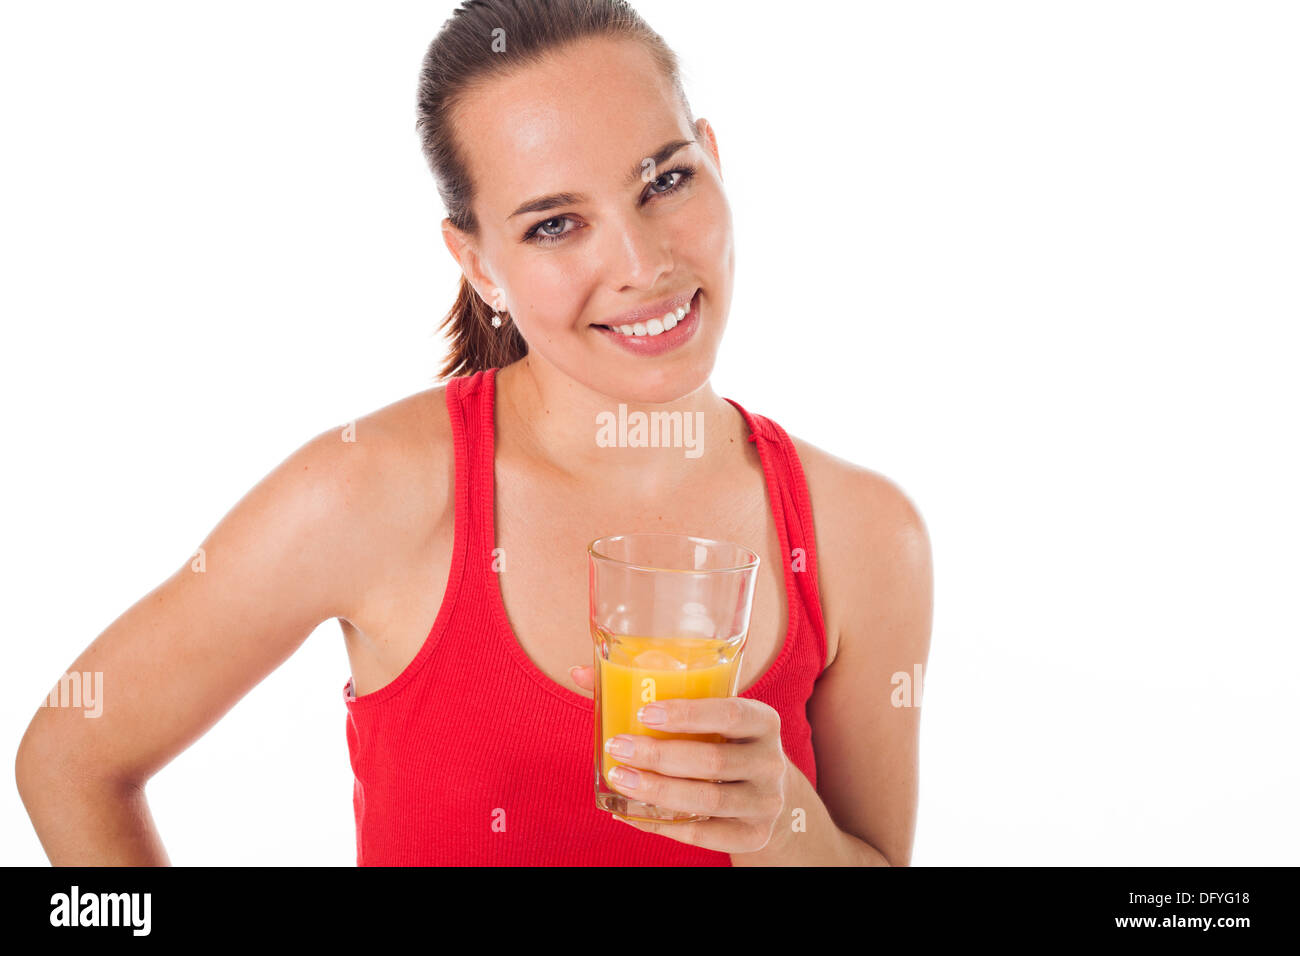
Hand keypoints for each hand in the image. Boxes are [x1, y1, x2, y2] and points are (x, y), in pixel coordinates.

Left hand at [569, 664, 789, 853]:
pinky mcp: (753, 835)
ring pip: (707, 799)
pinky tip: (630, 813)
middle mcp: (770, 762)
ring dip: (657, 790)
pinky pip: (704, 834)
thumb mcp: (706, 717)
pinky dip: (663, 825)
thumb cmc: (721, 743)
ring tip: (619, 778)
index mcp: (763, 721)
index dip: (689, 714)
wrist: (765, 795)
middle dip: (660, 756)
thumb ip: (652, 692)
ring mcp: (765, 803)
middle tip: (619, 747)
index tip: (645, 712)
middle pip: (713, 761)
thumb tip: (579, 671)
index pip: (731, 713)